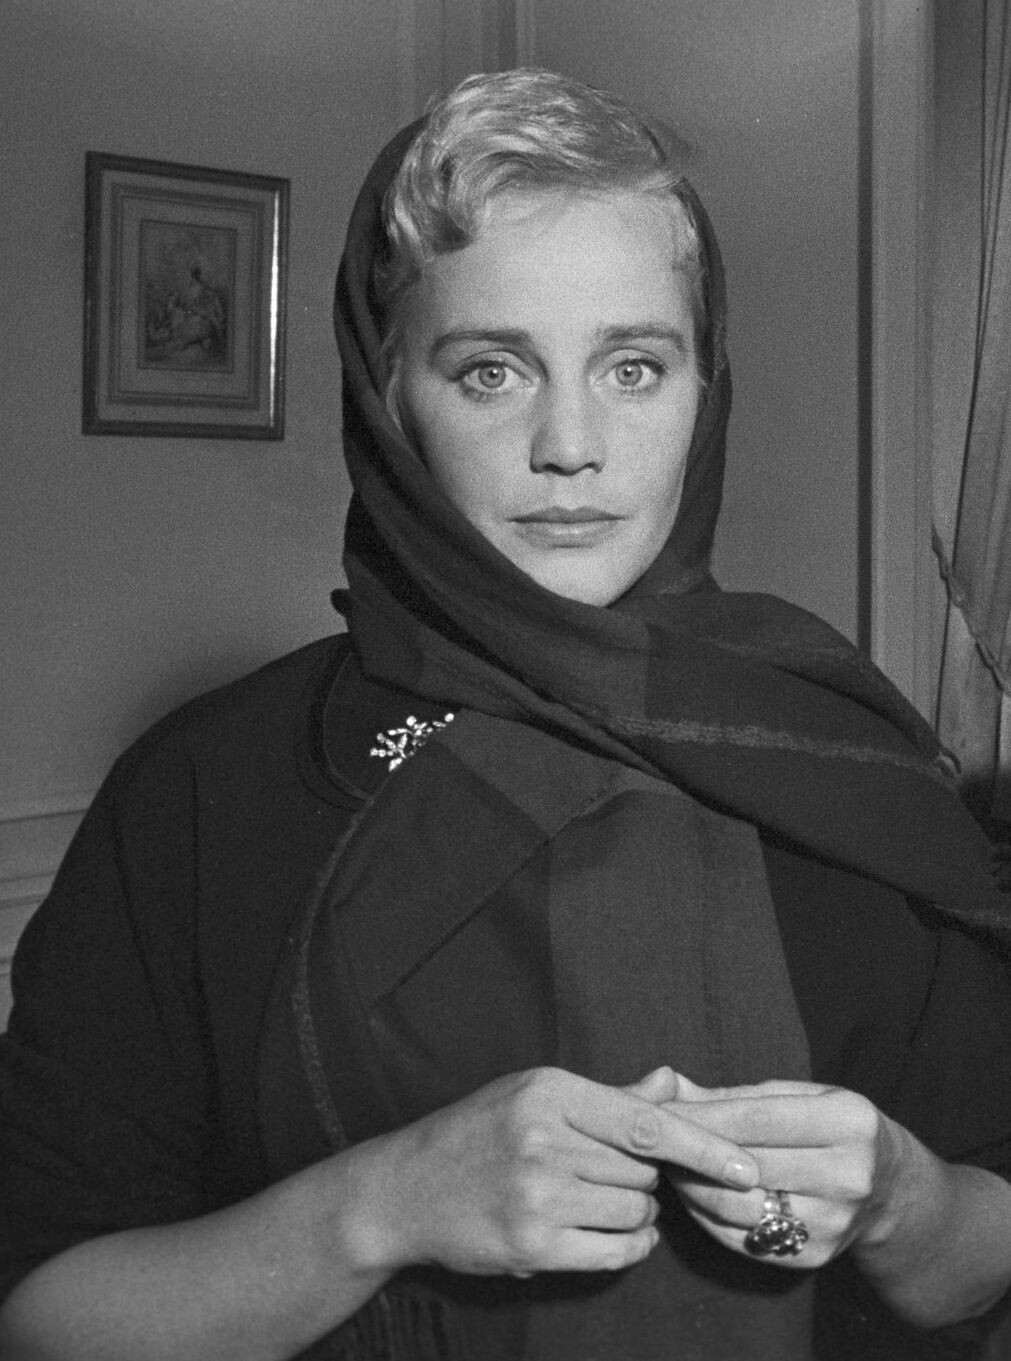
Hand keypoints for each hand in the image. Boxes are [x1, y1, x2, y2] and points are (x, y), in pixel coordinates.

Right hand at [364, 1066, 759, 1279]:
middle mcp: (544, 1139)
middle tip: (610, 1177)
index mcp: (551, 1091)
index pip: (647, 1123)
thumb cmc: (479, 1133)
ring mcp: (536, 1195)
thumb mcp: (536, 1096)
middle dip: (645, 1180)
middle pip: (645, 1172)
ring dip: (635, 1214)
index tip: (746, 1167)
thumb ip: (609, 1097)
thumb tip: (671, 1083)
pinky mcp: (531, 1245)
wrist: (406, 1188)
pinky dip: (627, 1248)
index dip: (703, 1147)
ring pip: (634, 1212)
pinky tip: (610, 1236)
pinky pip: (614, 1252)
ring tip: (597, 1202)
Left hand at [662, 1075, 911, 1269]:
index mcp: (849, 1121)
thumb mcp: (802, 1096)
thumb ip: (736, 1094)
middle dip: (691, 1150)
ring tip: (665, 1165)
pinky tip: (690, 1195)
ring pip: (741, 1205)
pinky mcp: (815, 1256)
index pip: (758, 1117)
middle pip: (747, 1163)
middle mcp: (849, 1175)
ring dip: (692, 1186)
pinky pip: (745, 1238)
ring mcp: (834, 1222)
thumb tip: (669, 1085)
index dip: (702, 1114)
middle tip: (649, 1140)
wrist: (891, 1193)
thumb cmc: (833, 1128)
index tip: (659, 1109)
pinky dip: (708, 1216)